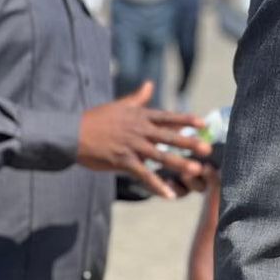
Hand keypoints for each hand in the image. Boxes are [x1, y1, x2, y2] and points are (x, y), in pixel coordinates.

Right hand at [77, 82, 209, 199]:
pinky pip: (143, 175)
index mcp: (140, 117)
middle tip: (208, 148)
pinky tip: (170, 195)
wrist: (71, 134)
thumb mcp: (119, 106)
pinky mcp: (122, 161)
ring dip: (179, 163)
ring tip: (196, 170)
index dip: (186, 120)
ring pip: (160, 156)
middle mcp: (139, 130)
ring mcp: (131, 146)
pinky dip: (157, 185)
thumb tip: (150, 84)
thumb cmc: (96, 119)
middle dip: (189, 142)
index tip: (203, 124)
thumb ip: (138, 97)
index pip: (167, 117)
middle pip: (168, 137)